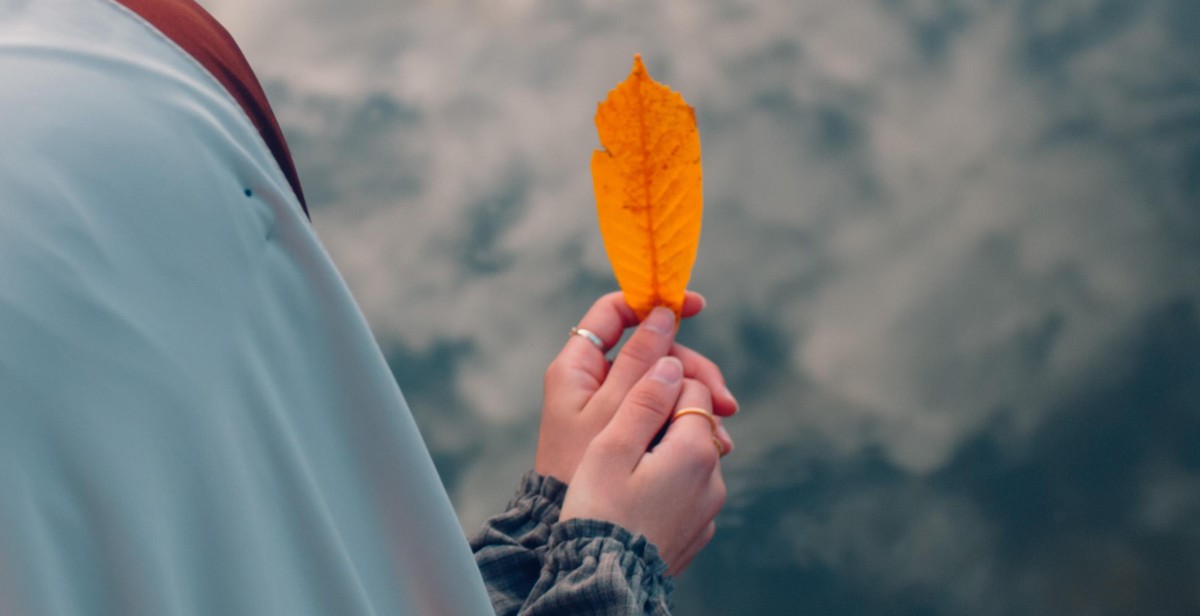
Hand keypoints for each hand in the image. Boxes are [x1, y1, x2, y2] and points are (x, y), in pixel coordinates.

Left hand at [536, 291, 736, 483]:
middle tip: (723, 399)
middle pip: (650, 351)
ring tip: (724, 429)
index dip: (653, 303)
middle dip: (691, 369)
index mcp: (577, 366)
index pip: (614, 313)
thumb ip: (637, 362)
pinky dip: (686, 419)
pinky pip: (661, 410)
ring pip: (662, 381)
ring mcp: (610, 405)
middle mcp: (593, 380)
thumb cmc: (581, 471)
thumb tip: (662, 316)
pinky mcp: (627, 430)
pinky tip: (714, 440)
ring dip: (696, 397)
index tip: (695, 307)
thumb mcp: (612, 412)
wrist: (575, 529)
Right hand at [560, 358, 727, 575]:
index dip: (662, 380)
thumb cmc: (598, 511)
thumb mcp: (611, 447)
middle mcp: (713, 478)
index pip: (692, 388)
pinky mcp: (697, 531)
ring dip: (668, 451)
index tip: (632, 389)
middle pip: (697, 422)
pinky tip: (637, 496)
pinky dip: (669, 484)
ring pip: (693, 458)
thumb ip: (644, 401)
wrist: (602, 581)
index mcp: (695, 449)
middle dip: (667, 415)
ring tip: (626, 465)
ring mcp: (708, 509)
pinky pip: (688, 491)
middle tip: (624, 427)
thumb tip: (671, 364)